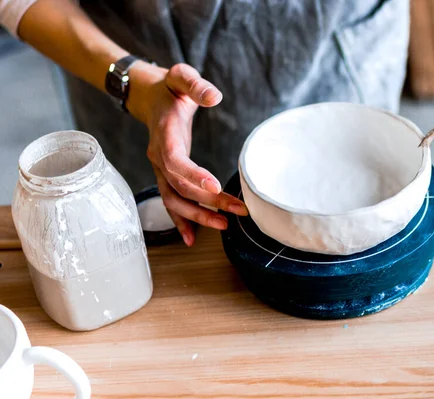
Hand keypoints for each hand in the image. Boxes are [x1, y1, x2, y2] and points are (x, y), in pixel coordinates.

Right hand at [127, 62, 247, 245]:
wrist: (148, 97)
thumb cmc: (170, 88)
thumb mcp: (181, 77)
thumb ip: (196, 85)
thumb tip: (214, 96)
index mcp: (164, 135)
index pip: (176, 161)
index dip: (193, 175)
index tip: (215, 187)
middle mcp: (158, 157)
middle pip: (180, 187)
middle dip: (207, 201)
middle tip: (237, 210)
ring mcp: (160, 169)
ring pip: (174, 200)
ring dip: (197, 216)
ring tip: (224, 226)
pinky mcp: (166, 175)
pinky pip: (170, 202)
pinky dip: (181, 221)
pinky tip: (192, 238)